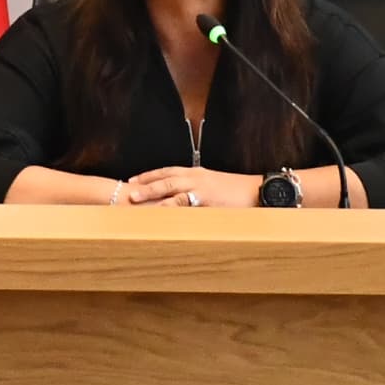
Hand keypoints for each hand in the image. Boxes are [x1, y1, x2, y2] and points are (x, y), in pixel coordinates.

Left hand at [122, 166, 270, 209]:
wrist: (257, 191)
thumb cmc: (238, 193)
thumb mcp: (214, 189)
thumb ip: (198, 193)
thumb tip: (186, 202)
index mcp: (197, 173)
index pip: (168, 171)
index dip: (150, 175)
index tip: (134, 179)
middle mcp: (196, 177)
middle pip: (164, 178)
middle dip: (145, 183)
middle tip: (127, 190)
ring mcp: (200, 186)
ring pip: (170, 188)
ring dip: (151, 193)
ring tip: (135, 199)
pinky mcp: (206, 198)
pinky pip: (184, 202)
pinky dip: (169, 207)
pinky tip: (158, 212)